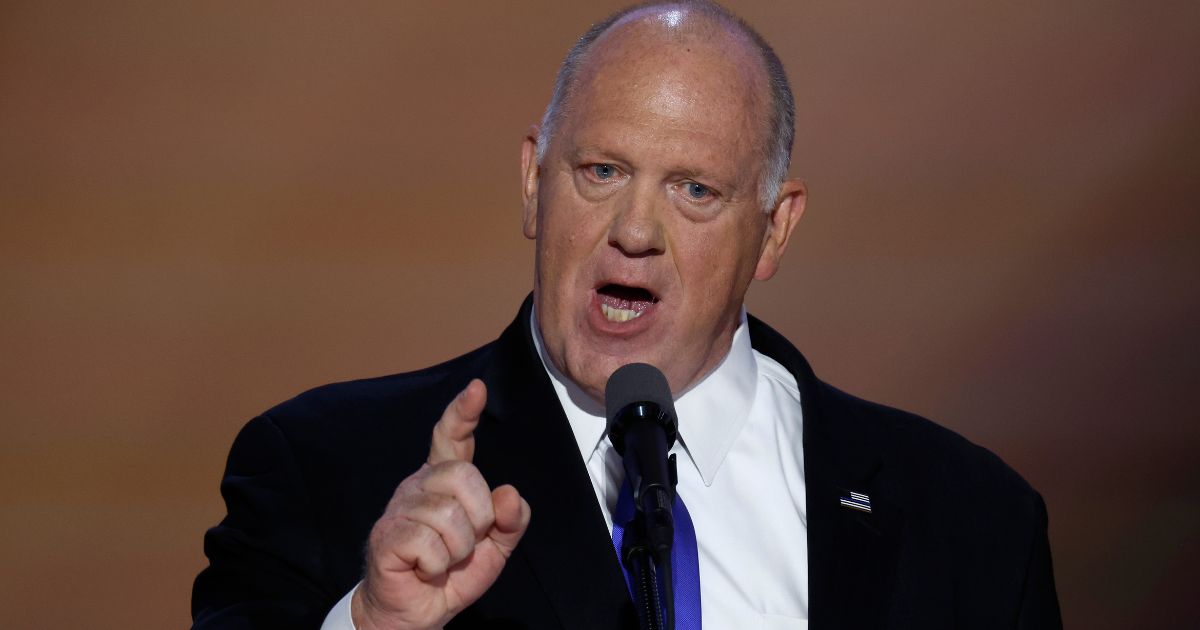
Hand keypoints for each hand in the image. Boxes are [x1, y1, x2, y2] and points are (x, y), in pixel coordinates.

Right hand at [353, 379, 530, 629]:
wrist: (417, 613)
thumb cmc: (451, 574)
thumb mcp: (495, 548)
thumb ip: (511, 521)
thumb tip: (510, 494)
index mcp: (444, 481)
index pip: (452, 438)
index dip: (463, 413)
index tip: (476, 389)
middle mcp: (418, 485)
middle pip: (464, 475)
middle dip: (478, 517)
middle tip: (464, 543)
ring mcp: (399, 508)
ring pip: (450, 515)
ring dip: (458, 549)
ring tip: (443, 560)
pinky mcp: (386, 535)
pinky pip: (430, 543)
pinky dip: (439, 565)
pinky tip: (425, 569)